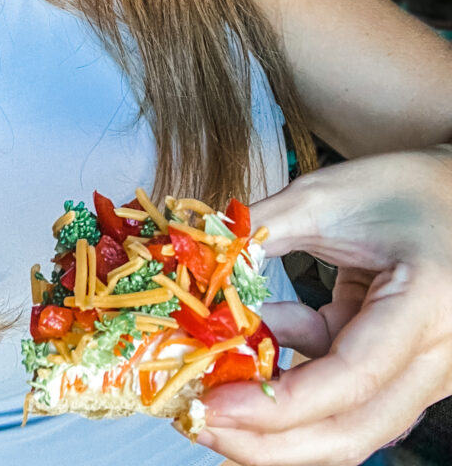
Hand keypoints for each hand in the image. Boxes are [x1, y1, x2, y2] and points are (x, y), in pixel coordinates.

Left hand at [192, 147, 451, 465]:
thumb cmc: (399, 187)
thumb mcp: (324, 198)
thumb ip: (260, 233)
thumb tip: (199, 264)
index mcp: (425, 306)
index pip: (350, 379)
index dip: (276, 403)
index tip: (213, 403)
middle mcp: (438, 356)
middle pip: (351, 431)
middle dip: (267, 439)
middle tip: (199, 420)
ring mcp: (424, 373)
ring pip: (347, 426)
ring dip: (275, 420)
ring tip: (212, 394)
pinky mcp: (402, 372)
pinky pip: (343, 398)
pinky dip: (293, 385)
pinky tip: (255, 350)